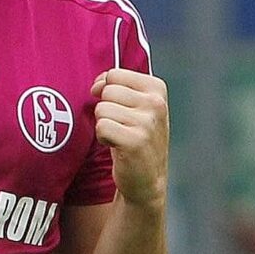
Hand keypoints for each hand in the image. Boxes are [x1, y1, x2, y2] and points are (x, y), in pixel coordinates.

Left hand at [91, 68, 169, 212]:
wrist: (146, 179)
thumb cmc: (137, 139)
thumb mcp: (136, 106)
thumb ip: (117, 87)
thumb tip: (97, 84)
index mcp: (157, 89)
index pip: (114, 74)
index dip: (105, 90)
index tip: (115, 106)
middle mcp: (156, 103)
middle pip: (107, 91)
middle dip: (105, 110)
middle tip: (120, 126)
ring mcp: (147, 122)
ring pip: (102, 109)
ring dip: (104, 125)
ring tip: (120, 136)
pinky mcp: (135, 140)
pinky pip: (101, 127)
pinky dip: (103, 138)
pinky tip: (116, 145)